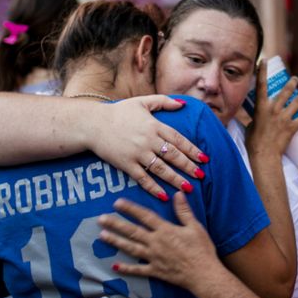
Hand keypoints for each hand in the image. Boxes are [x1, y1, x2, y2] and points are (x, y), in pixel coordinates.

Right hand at [89, 96, 209, 200]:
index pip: (178, 139)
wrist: (93, 124)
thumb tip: (183, 104)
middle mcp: (148, 140)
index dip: (192, 150)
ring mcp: (137, 153)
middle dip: (188, 166)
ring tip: (188, 188)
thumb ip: (163, 102)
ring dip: (175, 179)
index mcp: (154, 125)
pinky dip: (153, 188)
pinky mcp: (126, 164)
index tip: (204, 159)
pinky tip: (164, 196)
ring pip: (161, 169)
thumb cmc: (118, 112)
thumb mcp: (141, 102)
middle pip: (173, 155)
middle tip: (201, 176)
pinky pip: (143, 178)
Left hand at [97, 192, 221, 289]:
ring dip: (116, 241)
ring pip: (131, 248)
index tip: (117, 203)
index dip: (130, 209)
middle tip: (100, 219)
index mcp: (165, 230)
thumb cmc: (202, 250)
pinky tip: (114, 265)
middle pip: (132, 231)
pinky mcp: (155, 271)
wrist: (204, 275)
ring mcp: (153, 258)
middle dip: (116, 224)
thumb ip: (184, 211)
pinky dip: (126, 268)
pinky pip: (138, 269)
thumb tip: (177, 193)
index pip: (144, 216)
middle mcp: (156, 243)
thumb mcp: (195, 227)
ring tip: (102, 236)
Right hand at [245, 61, 297, 156]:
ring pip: (297, 102)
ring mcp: (284, 118)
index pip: (261, 85)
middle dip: (292, 82)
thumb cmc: (253, 141)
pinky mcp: (292, 127)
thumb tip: (252, 116)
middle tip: (295, 79)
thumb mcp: (250, 126)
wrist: (264, 155)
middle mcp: (273, 109)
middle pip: (286, 91)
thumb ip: (253, 118)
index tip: (265, 60)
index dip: (262, 71)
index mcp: (261, 107)